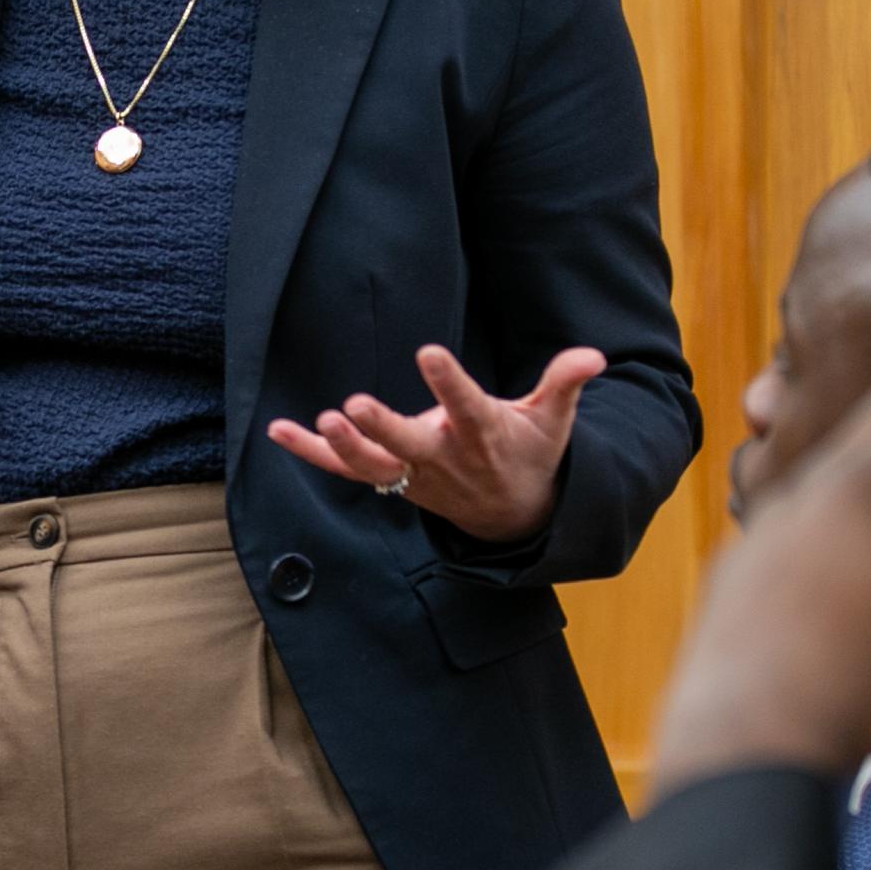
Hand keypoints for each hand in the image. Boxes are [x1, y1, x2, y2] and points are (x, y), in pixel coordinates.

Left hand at [267, 344, 608, 544]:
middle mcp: (444, 458)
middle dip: (381, 428)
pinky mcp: (392, 481)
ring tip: (320, 421)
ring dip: (343, 448)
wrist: (514, 517)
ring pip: (374, 467)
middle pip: (409, 446)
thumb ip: (565, 382)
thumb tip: (594, 355)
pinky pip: (346, 471)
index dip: (448, 382)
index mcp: (483, 435)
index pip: (466, 406)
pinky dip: (311, 454)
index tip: (428, 352)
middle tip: (353, 406)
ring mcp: (414, 475)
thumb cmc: (531, 453)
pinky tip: (277, 431)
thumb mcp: (553, 420)